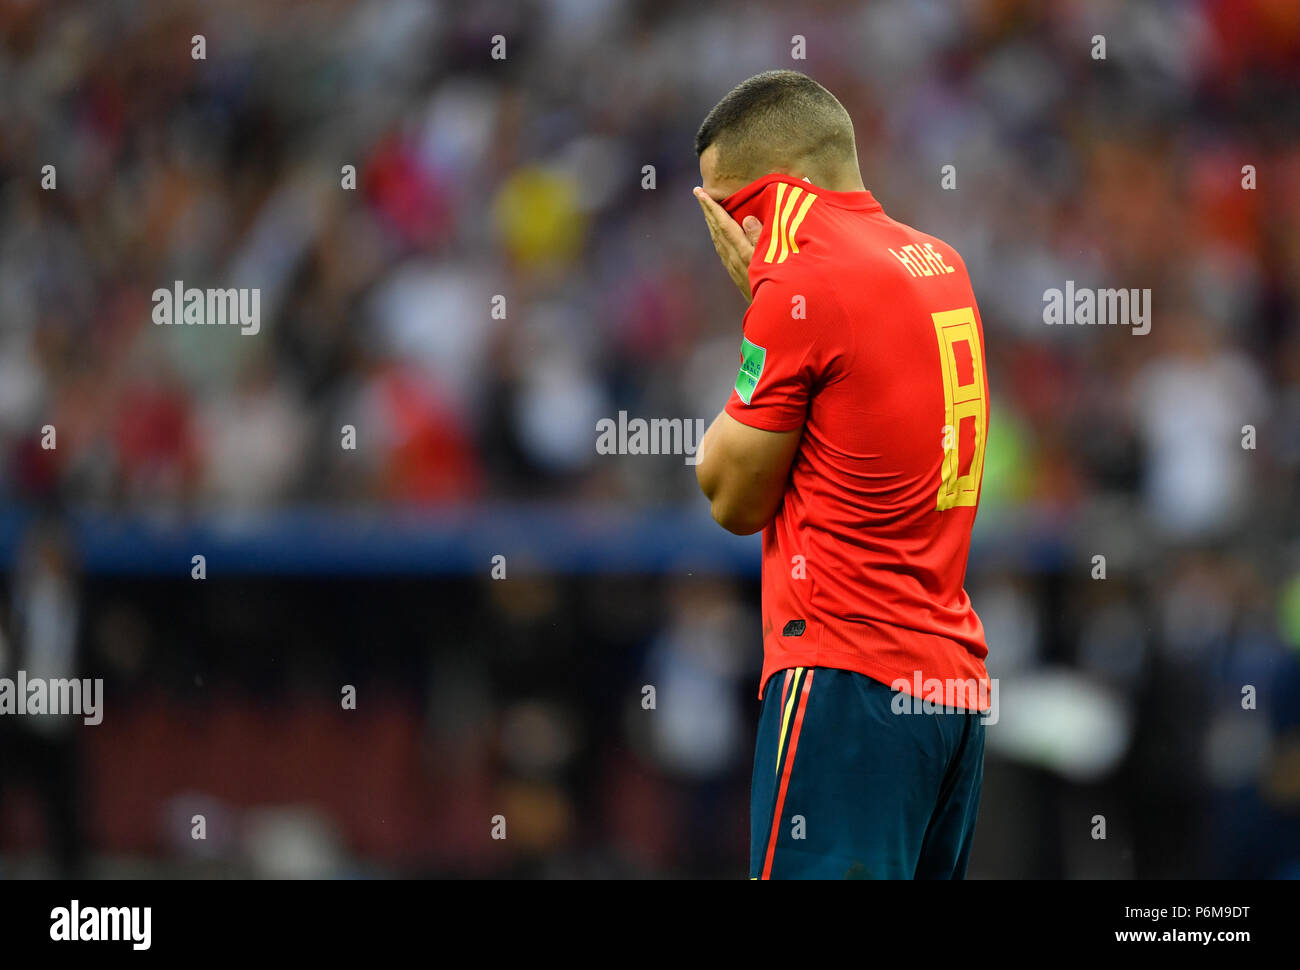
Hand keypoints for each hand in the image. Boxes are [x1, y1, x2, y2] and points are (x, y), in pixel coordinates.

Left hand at [694, 187, 762, 302]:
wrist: (770, 311)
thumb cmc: (775, 282)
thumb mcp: (771, 258)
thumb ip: (759, 238)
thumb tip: (748, 219)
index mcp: (741, 250)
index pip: (723, 223)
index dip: (711, 207)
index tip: (700, 193)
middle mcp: (732, 257)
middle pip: (716, 229)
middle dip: (707, 210)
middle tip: (698, 193)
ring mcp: (731, 265)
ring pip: (717, 239)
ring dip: (711, 222)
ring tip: (707, 209)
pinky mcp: (734, 272)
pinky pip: (721, 248)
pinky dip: (717, 235)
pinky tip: (718, 234)